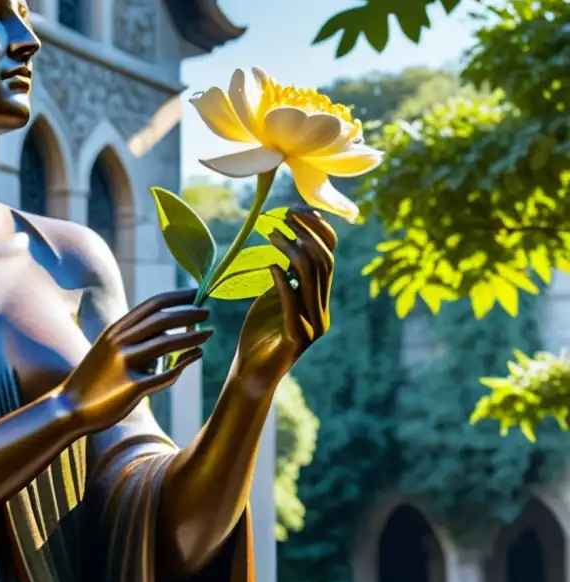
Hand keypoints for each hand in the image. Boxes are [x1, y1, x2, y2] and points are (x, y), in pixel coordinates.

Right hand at [58, 290, 211, 434]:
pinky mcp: (131, 388)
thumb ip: (133, 339)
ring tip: (209, 333)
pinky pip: (165, 374)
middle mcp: (119, 342)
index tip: (195, 293)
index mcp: (115, 330)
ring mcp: (124, 364)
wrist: (69, 408)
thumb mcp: (108, 350)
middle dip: (188, 313)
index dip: (176, 297)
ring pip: (166, 343)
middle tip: (208, 312)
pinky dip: (184, 363)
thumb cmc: (94, 379)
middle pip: (162, 320)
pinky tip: (196, 356)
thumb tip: (168, 331)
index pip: (152, 305)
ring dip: (191, 337)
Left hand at [236, 208, 335, 390]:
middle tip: (284, 215)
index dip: (319, 230)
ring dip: (290, 250)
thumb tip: (291, 240)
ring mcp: (312, 326)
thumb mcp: (277, 296)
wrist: (252, 372)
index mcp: (321, 299)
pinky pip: (293, 304)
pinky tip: (270, 266)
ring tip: (270, 233)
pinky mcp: (296, 339)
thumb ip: (289, 274)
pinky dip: (282, 282)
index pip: (330, 256)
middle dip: (306, 233)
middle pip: (324, 261)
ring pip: (310, 278)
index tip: (297, 209)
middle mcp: (322, 311)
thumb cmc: (262, 332)